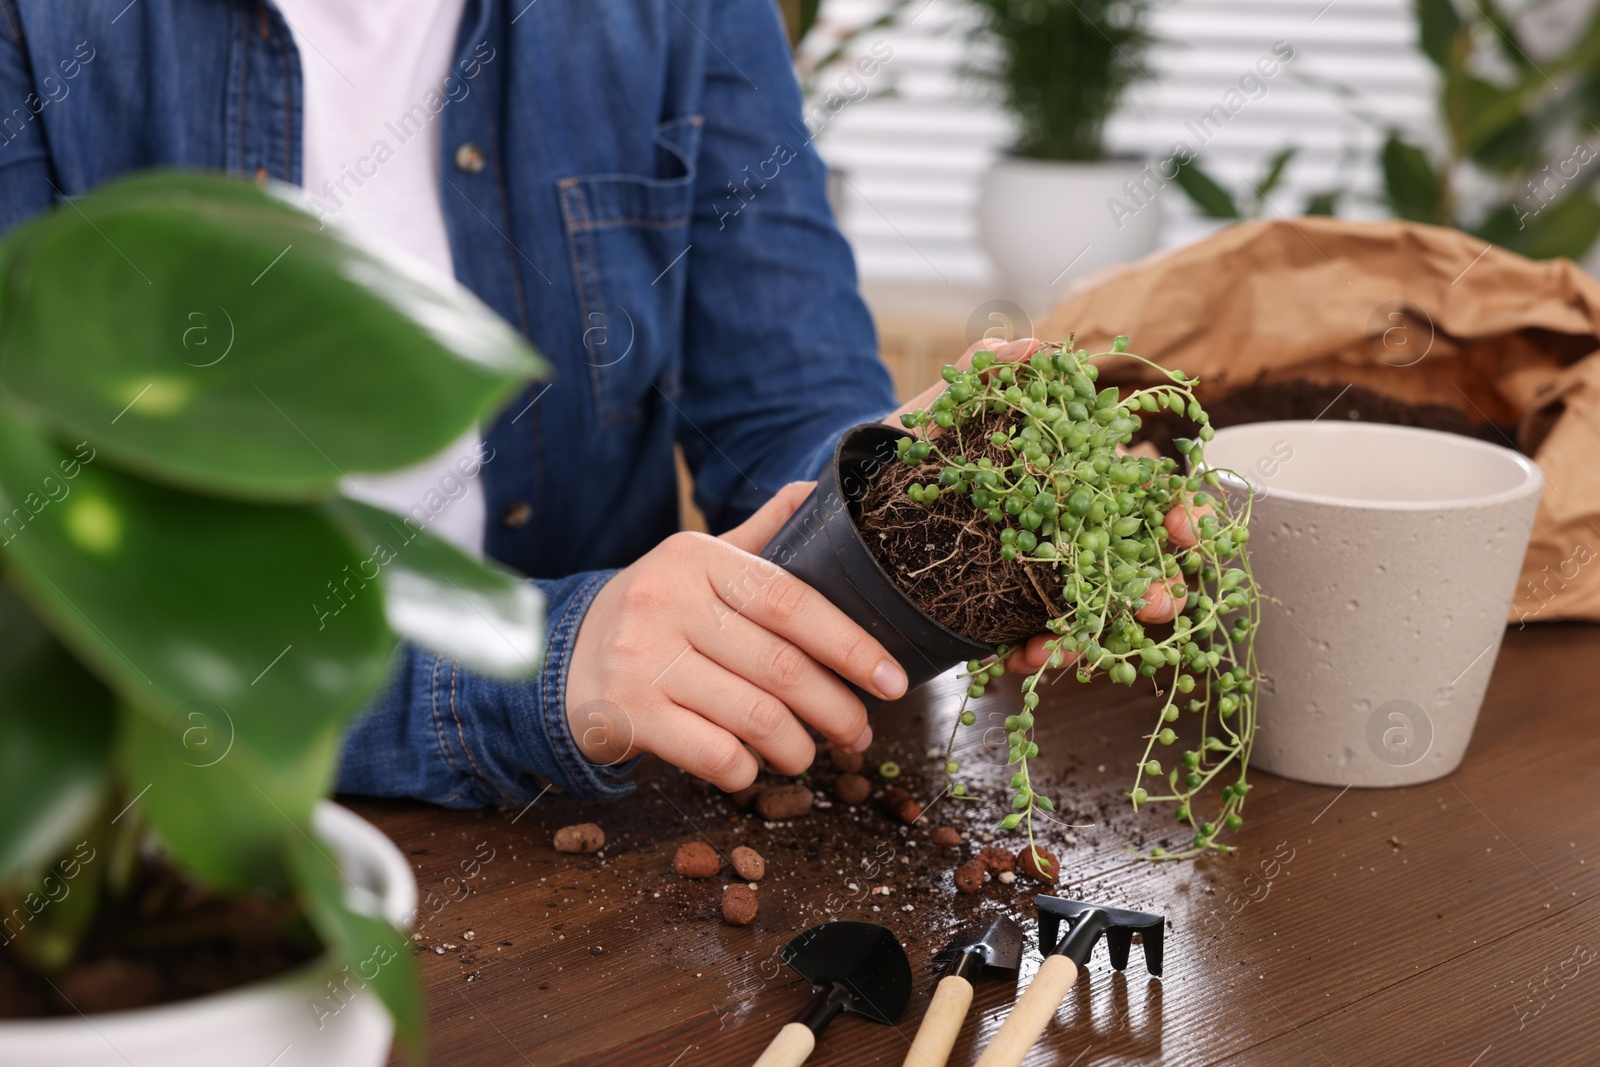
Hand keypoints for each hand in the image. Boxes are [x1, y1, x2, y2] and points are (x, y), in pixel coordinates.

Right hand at [565, 482, 907, 790]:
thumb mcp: (698, 564)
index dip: (852, 644)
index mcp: (696, 557)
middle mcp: (666, 602)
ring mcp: (642, 660)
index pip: (792, 600)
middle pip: (781, 666)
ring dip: (797, 747)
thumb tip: (817, 490)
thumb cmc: (654, 612)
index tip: (894, 681)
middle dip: (836, 708)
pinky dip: (747, 768)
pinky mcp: (626, 715)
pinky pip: (715, 755)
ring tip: (810, 753)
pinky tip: (752, 765)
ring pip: (754, 717)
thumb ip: (759, 536)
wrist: (557, 657)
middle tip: (859, 731)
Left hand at [887, 337, 1214, 672]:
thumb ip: (985, 374)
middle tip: (1158, 602)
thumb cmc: (913, 445)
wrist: (860, 492)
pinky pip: (1033, 639)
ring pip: (1088, 611)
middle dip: (1155, 587)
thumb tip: (1029, 345)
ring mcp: (1039, 574)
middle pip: (1132, 565)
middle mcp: (1065, 529)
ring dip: (1095, 633)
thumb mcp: (944, 408)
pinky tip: (1019, 657)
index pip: (1145, 495)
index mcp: (1070, 477)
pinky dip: (1032, 652)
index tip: (1186, 529)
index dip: (1179, 511)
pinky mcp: (1005, 609)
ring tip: (1072, 646)